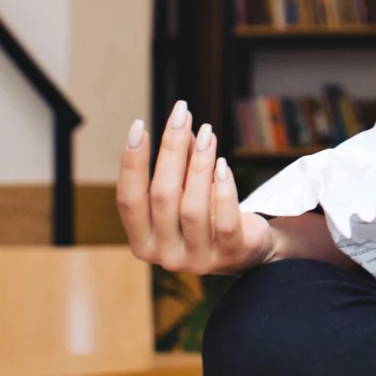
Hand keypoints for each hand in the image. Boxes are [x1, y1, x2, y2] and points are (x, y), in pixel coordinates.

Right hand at [114, 101, 274, 274]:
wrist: (247, 248)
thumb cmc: (206, 214)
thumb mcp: (186, 190)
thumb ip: (181, 163)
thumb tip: (180, 126)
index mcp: (142, 241)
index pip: (129, 199)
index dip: (132, 162)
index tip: (139, 125)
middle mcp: (165, 256)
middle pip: (163, 196)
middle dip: (171, 150)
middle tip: (181, 115)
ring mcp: (197, 260)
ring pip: (192, 208)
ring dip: (199, 165)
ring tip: (207, 133)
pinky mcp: (230, 255)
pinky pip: (225, 220)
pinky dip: (223, 189)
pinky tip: (223, 164)